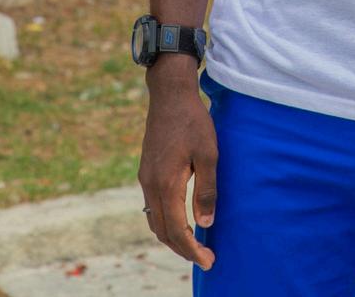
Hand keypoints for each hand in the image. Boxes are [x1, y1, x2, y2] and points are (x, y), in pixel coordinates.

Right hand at [138, 62, 218, 270]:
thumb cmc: (193, 121)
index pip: (177, 230)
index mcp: (167, 184)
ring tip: (193, 244)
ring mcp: (146, 178)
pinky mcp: (146, 171)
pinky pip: (151, 207)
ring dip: (172, 237)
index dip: (192, 250)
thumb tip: (206, 223)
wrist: (169, 95)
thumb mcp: (208, 153)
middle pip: (162, 231)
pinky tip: (179, 219)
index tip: (209, 260)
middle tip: (204, 258)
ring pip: (154, 221)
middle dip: (183, 249)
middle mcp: (151, 185)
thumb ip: (207, 190)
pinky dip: (165, 221)